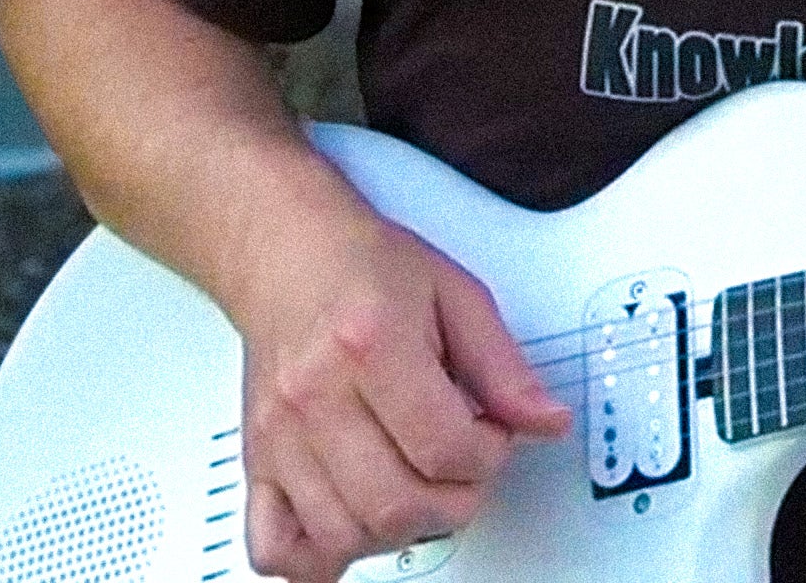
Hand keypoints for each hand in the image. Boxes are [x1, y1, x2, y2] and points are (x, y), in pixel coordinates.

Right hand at [225, 195, 573, 581]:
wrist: (288, 254)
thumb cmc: (364, 268)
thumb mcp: (456, 295)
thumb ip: (505, 366)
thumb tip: (547, 420)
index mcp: (371, 345)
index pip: (445, 446)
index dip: (490, 454)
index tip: (494, 435)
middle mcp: (316, 396)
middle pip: (396, 503)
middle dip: (454, 499)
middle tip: (465, 467)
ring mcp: (280, 435)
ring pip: (344, 535)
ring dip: (400, 530)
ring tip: (419, 487)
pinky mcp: (258, 459)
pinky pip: (275, 546)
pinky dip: (318, 558)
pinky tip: (353, 528)